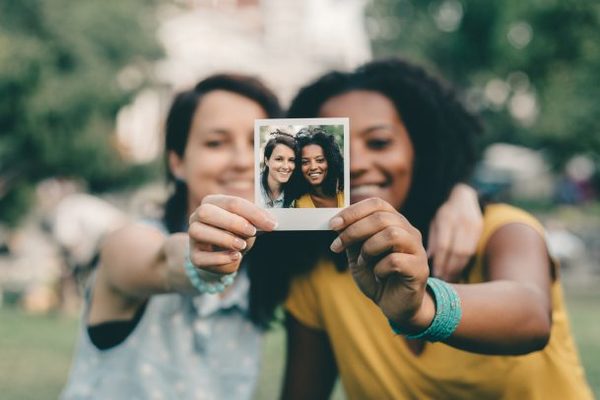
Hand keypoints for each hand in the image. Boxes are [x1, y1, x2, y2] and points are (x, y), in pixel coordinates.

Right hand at [188, 195, 276, 274]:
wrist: (222, 259)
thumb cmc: (235, 236)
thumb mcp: (247, 226)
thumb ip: (254, 222)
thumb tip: (269, 222)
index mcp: (212, 203)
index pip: (231, 202)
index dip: (252, 213)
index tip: (271, 224)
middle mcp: (197, 216)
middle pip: (207, 212)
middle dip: (232, 221)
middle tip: (252, 232)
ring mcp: (193, 237)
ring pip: (199, 231)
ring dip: (224, 238)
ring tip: (241, 245)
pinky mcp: (194, 257)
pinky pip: (202, 257)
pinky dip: (221, 258)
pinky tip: (235, 257)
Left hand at [329, 198, 432, 331]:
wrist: (395, 304)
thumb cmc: (377, 275)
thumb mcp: (358, 254)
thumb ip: (352, 238)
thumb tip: (336, 223)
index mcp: (394, 222)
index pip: (376, 204)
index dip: (353, 211)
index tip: (333, 225)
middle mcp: (408, 231)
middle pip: (382, 218)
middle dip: (354, 231)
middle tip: (337, 245)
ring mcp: (417, 249)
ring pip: (392, 235)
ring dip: (369, 249)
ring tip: (363, 262)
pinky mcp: (419, 269)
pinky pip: (396, 261)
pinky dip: (380, 268)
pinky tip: (378, 275)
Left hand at [428, 183, 481, 281]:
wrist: (464, 196)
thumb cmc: (445, 213)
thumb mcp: (435, 221)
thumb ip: (433, 239)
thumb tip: (429, 259)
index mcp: (446, 219)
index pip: (444, 244)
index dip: (440, 261)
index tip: (436, 273)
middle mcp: (461, 222)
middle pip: (457, 251)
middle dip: (450, 267)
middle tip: (443, 279)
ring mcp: (473, 225)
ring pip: (467, 252)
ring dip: (458, 268)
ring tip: (450, 278)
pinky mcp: (480, 229)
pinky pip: (473, 250)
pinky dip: (465, 262)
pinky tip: (458, 270)